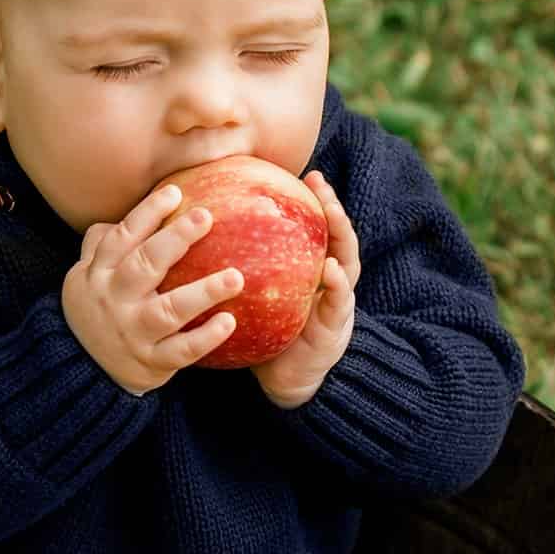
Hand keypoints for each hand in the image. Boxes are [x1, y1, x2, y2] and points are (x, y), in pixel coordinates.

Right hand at [63, 182, 245, 394]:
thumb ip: (105, 242)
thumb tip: (139, 207)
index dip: (147, 214)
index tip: (175, 192)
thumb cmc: (96, 308)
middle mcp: (115, 300)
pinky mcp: (151, 361)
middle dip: (175, 240)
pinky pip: (181, 350)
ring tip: (235, 277)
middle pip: (144, 265)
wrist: (79, 369)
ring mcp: (133, 332)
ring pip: (168, 310)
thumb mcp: (85, 275)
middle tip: (205, 217)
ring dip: (203, 292)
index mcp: (99, 273)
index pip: (122, 238)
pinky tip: (228, 321)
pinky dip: (205, 337)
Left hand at [252, 171, 358, 408]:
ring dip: (342, 236)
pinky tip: (328, 270)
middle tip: (319, 182)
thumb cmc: (269, 333)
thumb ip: (247, 265)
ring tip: (332, 213)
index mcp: (312, 272)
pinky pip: (339, 303)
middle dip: (333, 207)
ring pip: (347, 263)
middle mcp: (330, 282)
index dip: (315, 201)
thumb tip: (207, 231)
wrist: (287, 380)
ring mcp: (337, 304)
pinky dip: (337, 285)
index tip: (304, 174)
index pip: (316, 229)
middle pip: (338, 237)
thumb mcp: (260, 293)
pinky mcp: (334, 330)